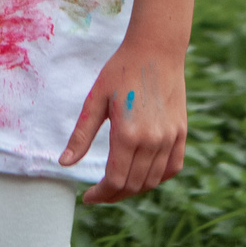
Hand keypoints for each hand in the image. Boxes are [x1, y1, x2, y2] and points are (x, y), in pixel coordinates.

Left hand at [58, 37, 188, 204]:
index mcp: (128, 134)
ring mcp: (170, 137)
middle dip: (113, 195)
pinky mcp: (181, 132)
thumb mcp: (95, 100)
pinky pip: (173, 167)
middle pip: (133, 185)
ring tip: (117, 184)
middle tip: (99, 193)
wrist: (156, 49)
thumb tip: (65, 164)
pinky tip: (143, 174)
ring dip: (133, 188)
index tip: (88, 197)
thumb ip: (81, 135)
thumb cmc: (121, 70)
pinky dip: (158, 178)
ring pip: (152, 180)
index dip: (100, 195)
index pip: (115, 181)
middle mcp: (152, 140)